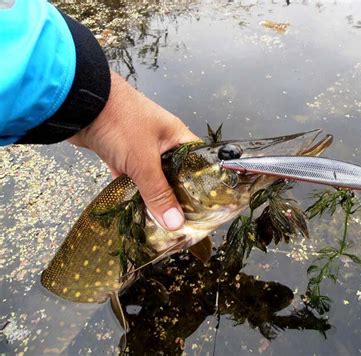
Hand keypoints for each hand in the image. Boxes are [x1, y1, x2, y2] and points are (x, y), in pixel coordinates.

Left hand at [68, 71, 198, 229]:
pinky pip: (130, 176)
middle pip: (174, 172)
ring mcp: (138, 147)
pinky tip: (135, 209)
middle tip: (183, 222)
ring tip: (160, 221)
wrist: (77, 104)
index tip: (205, 207)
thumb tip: (176, 223)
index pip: (197, 161)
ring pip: (151, 176)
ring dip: (152, 195)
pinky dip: (131, 190)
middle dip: (176, 195)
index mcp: (175, 136)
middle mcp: (161, 141)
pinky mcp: (118, 153)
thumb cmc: (120, 123)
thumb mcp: (144, 161)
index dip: (203, 183)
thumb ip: (158, 192)